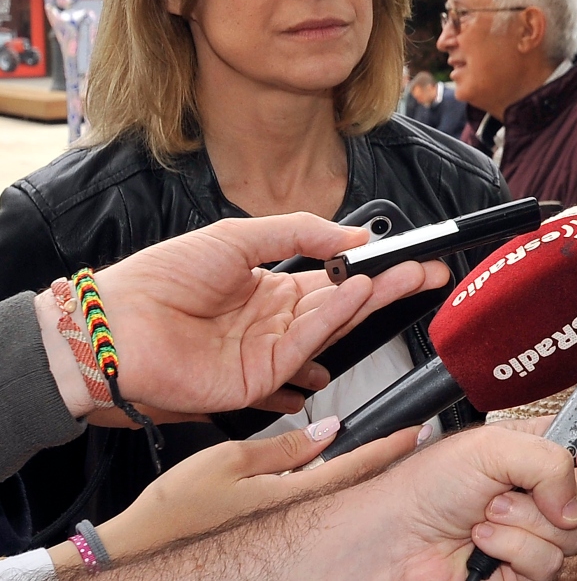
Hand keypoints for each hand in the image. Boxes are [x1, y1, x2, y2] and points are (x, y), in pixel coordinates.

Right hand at [75, 418, 420, 562]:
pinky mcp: (269, 525)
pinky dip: (326, 480)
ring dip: (357, 468)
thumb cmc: (176, 513)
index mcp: (293, 494)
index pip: (357, 465)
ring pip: (331, 489)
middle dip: (383, 458)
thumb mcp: (229, 461)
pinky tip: (328, 467)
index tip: (419, 430)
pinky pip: (307, 498)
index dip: (391, 446)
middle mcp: (296, 511)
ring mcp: (284, 522)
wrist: (142, 552)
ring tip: (382, 446)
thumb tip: (329, 430)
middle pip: (352, 480)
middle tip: (411, 436)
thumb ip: (284, 446)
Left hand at [91, 212, 448, 417]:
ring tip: (401, 279)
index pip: (334, 279)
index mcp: (269, 290)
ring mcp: (270, 354)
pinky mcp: (259, 382)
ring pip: (331, 326)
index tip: (408, 255)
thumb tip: (354, 234)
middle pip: (343, 304)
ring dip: (367, 301)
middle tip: (428, 270)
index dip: (372, 267)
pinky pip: (304, 349)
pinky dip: (329, 325)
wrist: (111, 328)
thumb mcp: (236, 236)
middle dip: (387, 286)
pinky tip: (351, 301)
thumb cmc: (160, 279)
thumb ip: (299, 232)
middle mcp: (275, 323)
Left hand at [309, 423, 576, 580]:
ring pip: (576, 536)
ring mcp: (539, 534)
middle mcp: (546, 493)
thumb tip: (575, 499)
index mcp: (543, 451)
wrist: (395, 540)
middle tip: (511, 491)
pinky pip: (549, 567)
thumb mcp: (490, 446)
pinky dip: (514, 554)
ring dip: (524, 526)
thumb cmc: (427, 486)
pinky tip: (484, 546)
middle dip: (556, 494)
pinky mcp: (526, 571)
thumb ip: (548, 460)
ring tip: (485, 518)